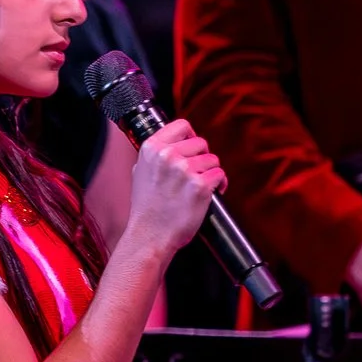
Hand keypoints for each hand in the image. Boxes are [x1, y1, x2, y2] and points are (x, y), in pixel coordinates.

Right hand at [121, 120, 225, 259]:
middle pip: (201, 143)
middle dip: (203, 158)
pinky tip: (213, 192)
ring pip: (213, 159)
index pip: (182, 126)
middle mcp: (167, 155)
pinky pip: (220, 175)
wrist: (150, 235)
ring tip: (203, 186)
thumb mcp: (140, 173)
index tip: (194, 148)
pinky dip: (220, 184)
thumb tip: (170, 145)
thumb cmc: (147, 208)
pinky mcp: (199, 186)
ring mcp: (184, 170)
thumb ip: (154, 156)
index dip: (191, 136)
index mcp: (152, 149)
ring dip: (211, 172)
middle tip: (199, 173)